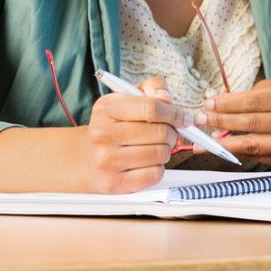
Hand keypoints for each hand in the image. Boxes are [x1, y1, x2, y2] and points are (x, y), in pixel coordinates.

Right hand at [84, 76, 186, 193]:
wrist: (88, 158)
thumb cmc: (116, 125)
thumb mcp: (129, 98)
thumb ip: (153, 88)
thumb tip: (167, 98)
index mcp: (106, 108)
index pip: (151, 108)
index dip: (174, 113)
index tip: (183, 118)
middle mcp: (102, 134)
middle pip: (159, 132)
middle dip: (172, 132)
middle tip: (169, 133)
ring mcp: (107, 160)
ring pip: (160, 153)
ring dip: (166, 150)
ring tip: (156, 146)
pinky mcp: (115, 183)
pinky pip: (154, 174)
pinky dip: (158, 168)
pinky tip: (148, 162)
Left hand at [194, 79, 270, 169]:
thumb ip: (255, 96)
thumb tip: (222, 112)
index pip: (254, 101)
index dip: (228, 104)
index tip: (208, 103)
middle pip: (252, 123)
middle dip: (221, 121)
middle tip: (200, 120)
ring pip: (253, 145)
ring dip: (225, 143)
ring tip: (205, 140)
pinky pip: (261, 158)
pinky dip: (242, 153)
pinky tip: (227, 148)